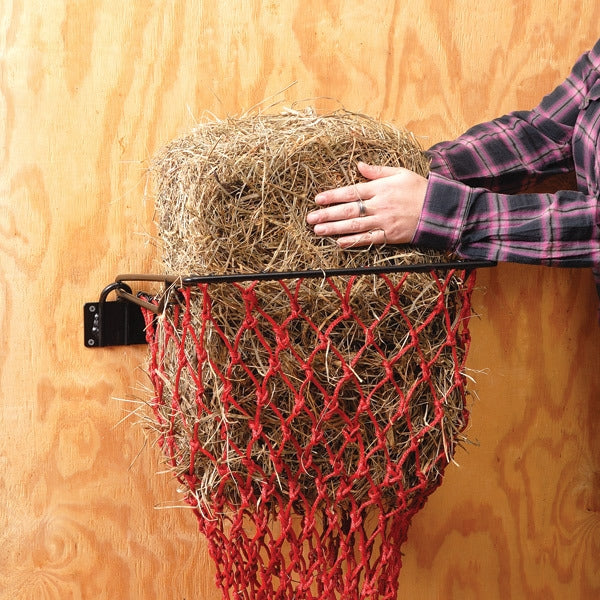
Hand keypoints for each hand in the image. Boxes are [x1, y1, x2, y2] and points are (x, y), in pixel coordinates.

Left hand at [306, 162, 427, 247]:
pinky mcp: (390, 236)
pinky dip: (353, 241)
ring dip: (334, 228)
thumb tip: (359, 165)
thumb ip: (378, 171)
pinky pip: (369, 239)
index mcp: (380, 188)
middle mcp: (379, 205)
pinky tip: (339, 242)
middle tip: (310, 219)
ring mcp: (384, 222)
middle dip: (327, 214)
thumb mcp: (400, 173)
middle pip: (348, 210)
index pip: (351, 192)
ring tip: (318, 230)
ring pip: (354, 225)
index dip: (333, 196)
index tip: (318, 199)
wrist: (439, 209)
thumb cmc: (419, 189)